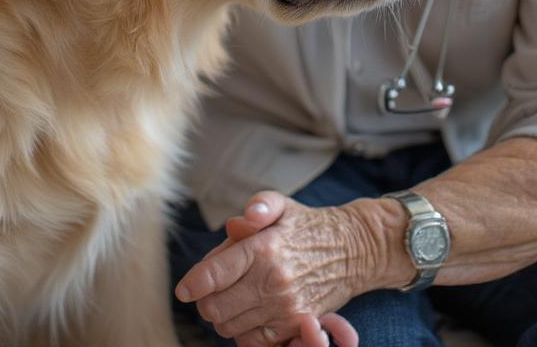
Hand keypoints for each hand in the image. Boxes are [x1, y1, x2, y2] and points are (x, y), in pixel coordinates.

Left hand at [177, 192, 361, 346]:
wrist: (352, 250)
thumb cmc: (307, 226)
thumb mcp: (281, 204)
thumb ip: (257, 206)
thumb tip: (235, 224)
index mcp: (264, 248)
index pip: (214, 275)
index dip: (192, 284)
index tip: (184, 289)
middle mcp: (273, 281)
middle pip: (215, 308)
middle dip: (205, 300)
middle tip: (211, 289)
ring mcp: (285, 307)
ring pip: (230, 327)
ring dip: (223, 316)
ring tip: (232, 297)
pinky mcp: (296, 325)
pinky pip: (253, 341)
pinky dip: (243, 331)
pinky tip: (247, 312)